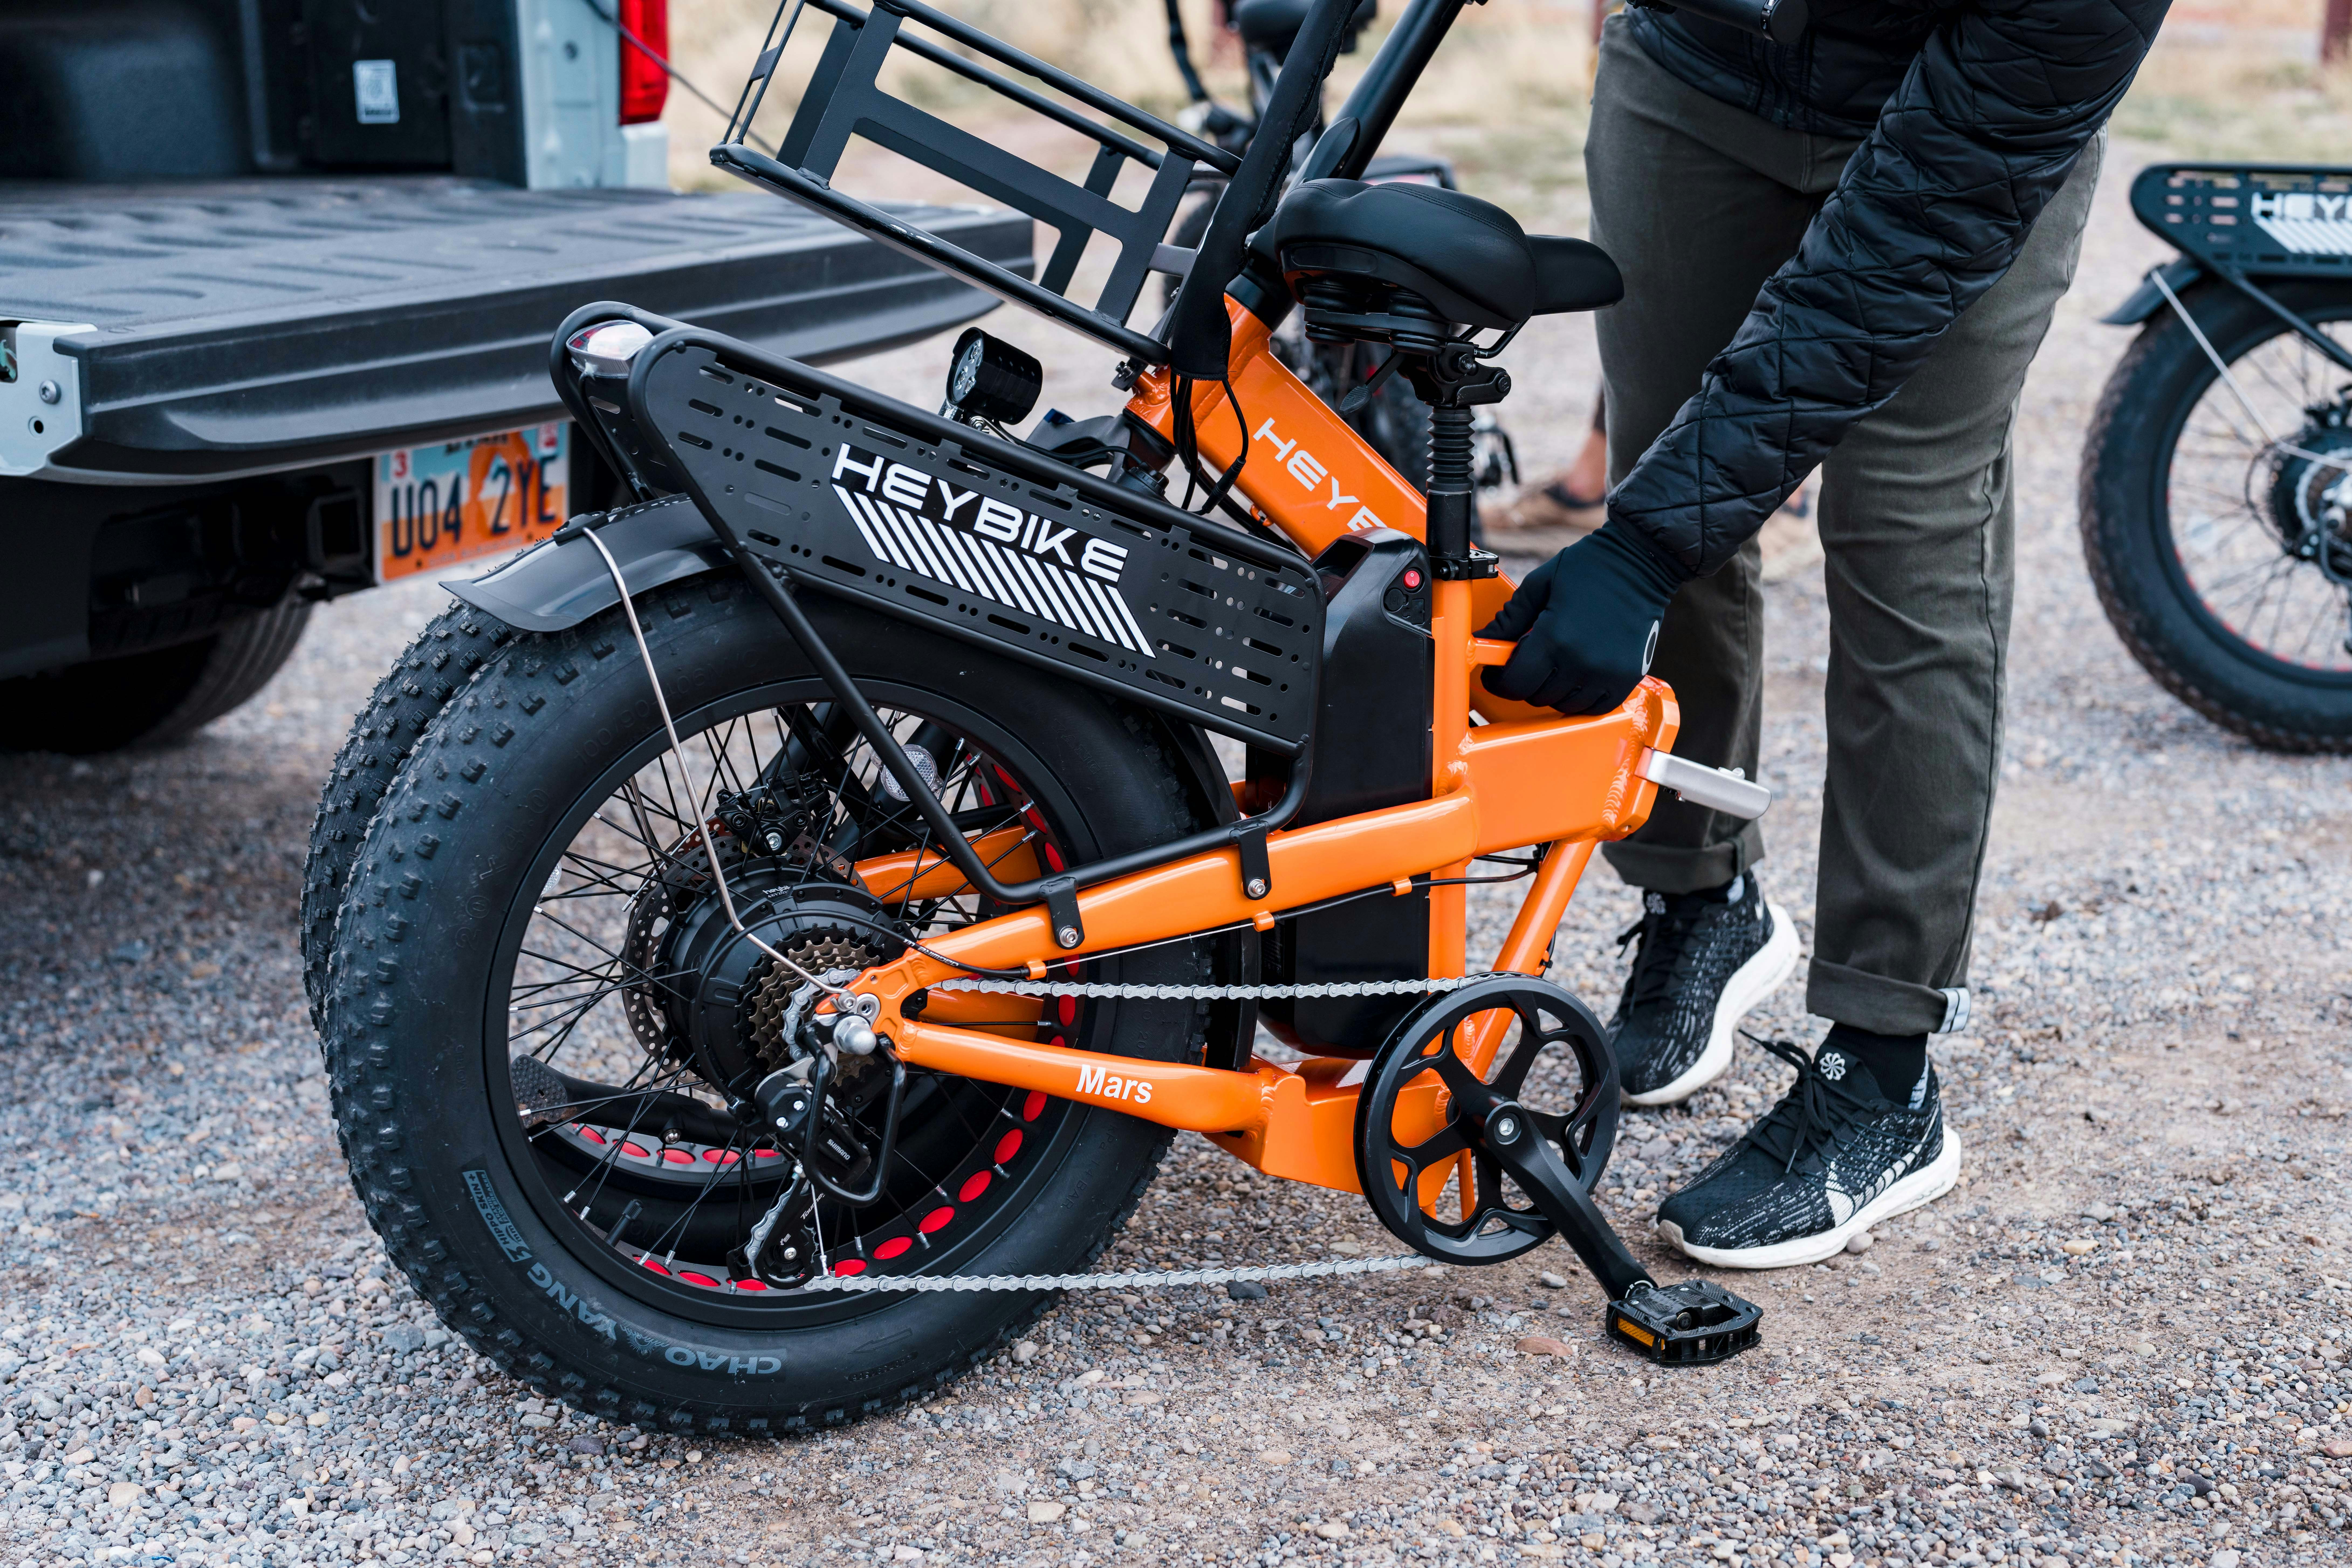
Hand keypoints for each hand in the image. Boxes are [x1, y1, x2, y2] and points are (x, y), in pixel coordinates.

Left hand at [1478, 522, 1686, 714]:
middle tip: (1528, 659)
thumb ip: (1508, 619)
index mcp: (1554, 637)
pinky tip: (1576, 677)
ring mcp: (1606, 673)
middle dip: (1525, 680)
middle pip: (1536, 696)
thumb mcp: (1539, 585)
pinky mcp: (1627, 678)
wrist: (1642, 561)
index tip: (1496, 672)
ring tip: (1555, 663)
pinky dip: (1580, 698)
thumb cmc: (1589, 567)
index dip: (1499, 681)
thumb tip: (1479, 640)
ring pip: (1563, 704)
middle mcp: (1581, 662)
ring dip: (1552, 690)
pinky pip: (1594, 708)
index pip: (1514, 682)